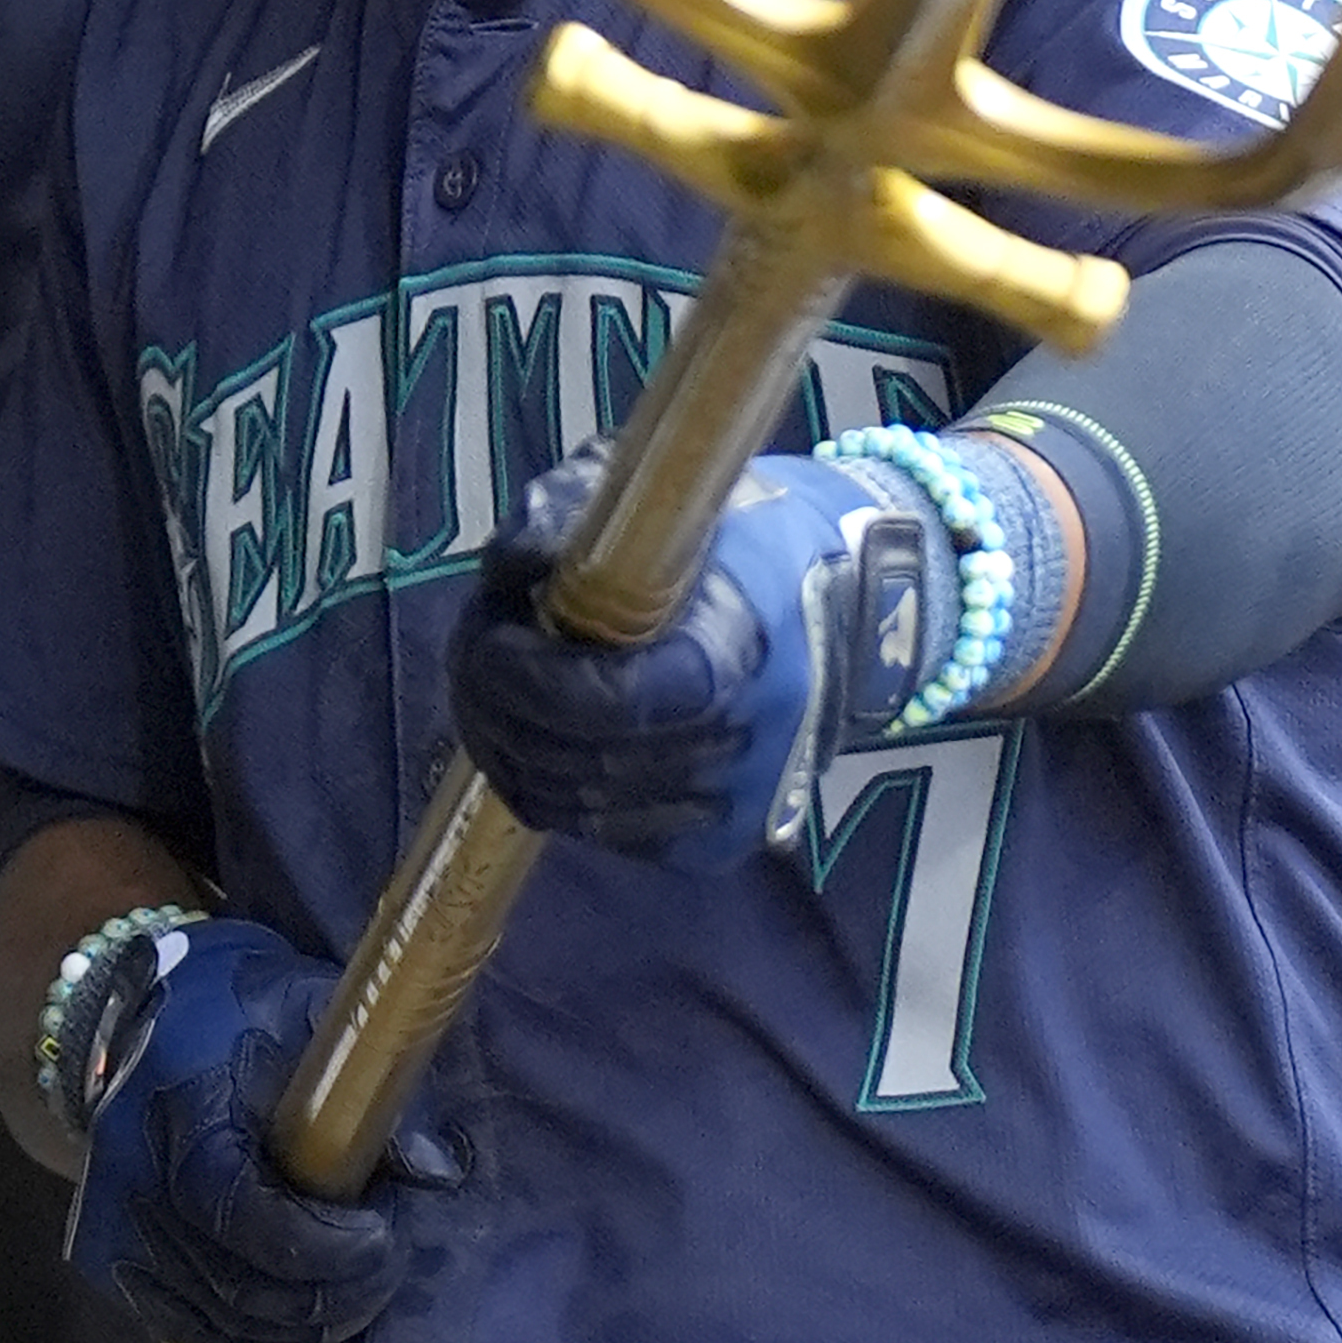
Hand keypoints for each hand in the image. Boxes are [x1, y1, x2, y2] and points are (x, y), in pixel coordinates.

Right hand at [65, 918, 454, 1342]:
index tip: (383, 1235)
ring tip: (361, 1287)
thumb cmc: (245, 1010)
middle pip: (231, 1280)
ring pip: (216, 1320)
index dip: (316, 1241)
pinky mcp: (110, 1259)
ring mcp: (112, 1225)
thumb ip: (375, 1083)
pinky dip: (255, 1338)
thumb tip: (435, 1171)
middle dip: (327, 1291)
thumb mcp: (316, 1014)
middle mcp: (129, 1173)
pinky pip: (189, 1328)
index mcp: (179, 1100)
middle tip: (389, 1265)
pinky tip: (308, 1314)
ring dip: (301, 1323)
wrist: (152, 1015)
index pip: (234, 1206)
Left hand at [448, 450, 941, 868]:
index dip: (529, 679)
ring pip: (573, 806)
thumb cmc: (754, 542)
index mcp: (737, 654)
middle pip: (576, 760)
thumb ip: (576, 518)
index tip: (492, 634)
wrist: (866, 612)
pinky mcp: (720, 844)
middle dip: (495, 706)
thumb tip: (510, 572)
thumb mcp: (672, 498)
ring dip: (509, 749)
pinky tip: (542, 736)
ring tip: (495, 692)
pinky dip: (552, 786)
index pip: (609, 703)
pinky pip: (600, 832)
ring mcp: (731, 807)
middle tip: (475, 654)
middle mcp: (740, 746)